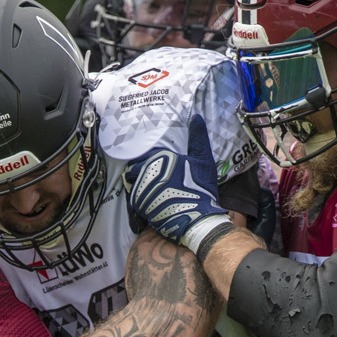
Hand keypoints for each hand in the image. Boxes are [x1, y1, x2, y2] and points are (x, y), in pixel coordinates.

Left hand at [127, 114, 231, 255]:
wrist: (197, 219)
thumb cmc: (201, 188)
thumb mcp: (204, 160)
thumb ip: (198, 138)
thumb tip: (196, 117)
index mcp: (160, 157)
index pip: (145, 153)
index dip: (148, 159)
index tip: (153, 165)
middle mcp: (146, 170)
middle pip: (135, 168)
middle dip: (140, 172)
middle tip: (152, 179)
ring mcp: (140, 188)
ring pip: (133, 183)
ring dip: (139, 186)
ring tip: (151, 191)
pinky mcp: (138, 205)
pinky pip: (133, 198)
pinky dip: (140, 200)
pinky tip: (151, 202)